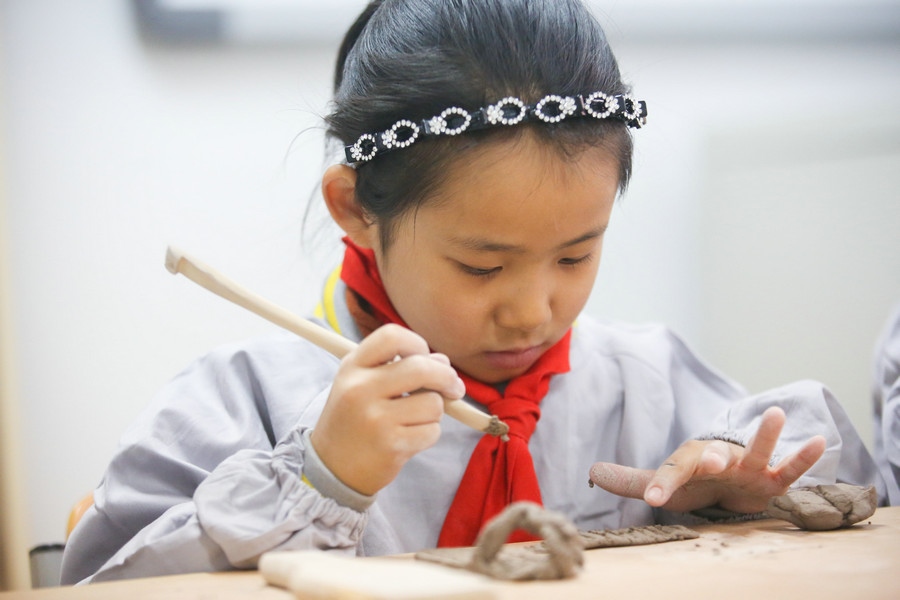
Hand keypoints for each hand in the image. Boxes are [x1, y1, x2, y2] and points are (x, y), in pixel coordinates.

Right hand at [310, 324, 465, 495]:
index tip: (425, 357)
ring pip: (433, 403)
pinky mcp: (390, 445)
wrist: (332, 469)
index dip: (417, 343)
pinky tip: (409, 439)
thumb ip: (401, 368)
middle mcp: (360, 388)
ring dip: (435, 413)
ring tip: (414, 420)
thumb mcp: (365, 386)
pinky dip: (428, 435)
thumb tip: (443, 362)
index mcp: (353, 367)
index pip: (392, 336)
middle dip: (446, 377)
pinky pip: (432, 431)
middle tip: (454, 388)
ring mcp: (375, 418)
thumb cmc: (355, 421)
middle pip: (421, 367)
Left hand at [589, 407, 826, 513]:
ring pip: (755, 450)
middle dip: (710, 459)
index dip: (661, 483)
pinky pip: (789, 468)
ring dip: (764, 434)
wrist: (724, 478)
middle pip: (712, 457)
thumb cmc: (693, 481)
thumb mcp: (664, 482)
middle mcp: (718, 459)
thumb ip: (633, 479)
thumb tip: (593, 471)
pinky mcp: (770, 479)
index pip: (673, 472)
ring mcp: (746, 466)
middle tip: (708, 461)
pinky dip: (803, 457)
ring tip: (775, 413)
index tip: (651, 497)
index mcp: (689, 461)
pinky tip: (818, 441)